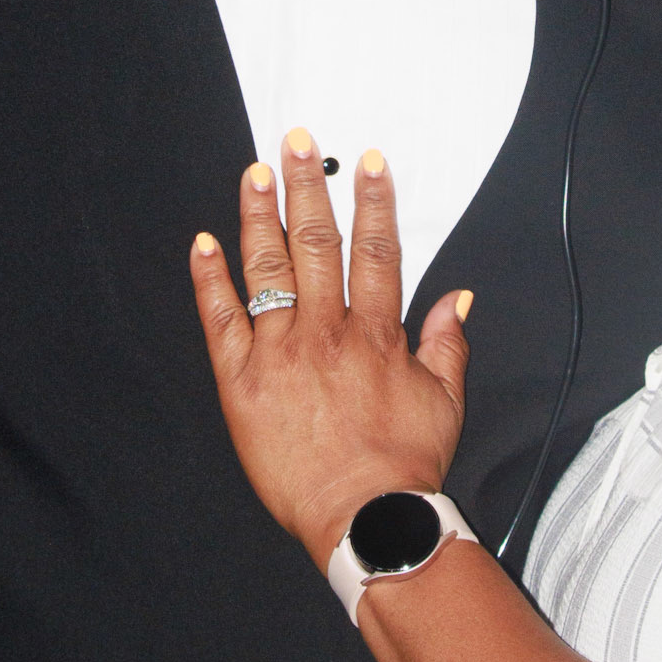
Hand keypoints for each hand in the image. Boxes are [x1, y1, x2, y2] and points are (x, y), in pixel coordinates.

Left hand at [190, 130, 471, 570]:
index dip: (373, 201)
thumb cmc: (404, 466)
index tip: (368, 161)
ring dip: (260, 215)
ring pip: (269, 269)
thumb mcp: (444, 400)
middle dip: (308, 187)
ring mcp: (281, 354)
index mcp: (376, 334)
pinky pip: (221, 320)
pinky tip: (203, 242)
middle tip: (299, 142)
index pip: (376, 249)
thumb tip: (457, 298)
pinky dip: (210, 280)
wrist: (364, 519)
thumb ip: (447, 342)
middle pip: (317, 243)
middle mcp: (327, 332)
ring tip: (255, 172)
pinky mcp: (241, 382)